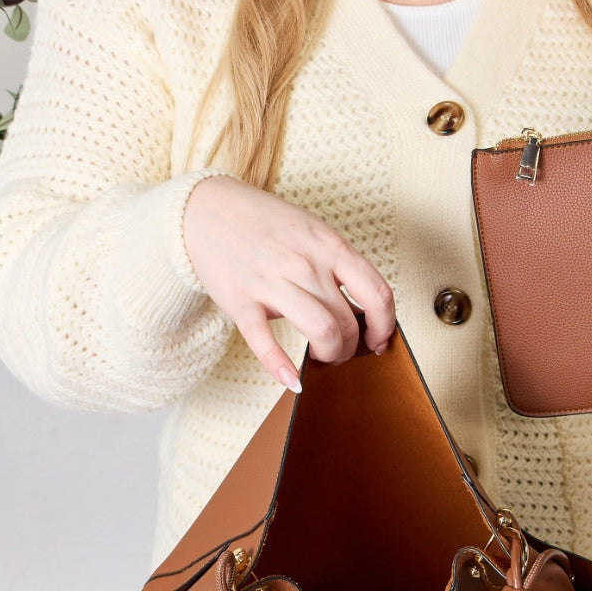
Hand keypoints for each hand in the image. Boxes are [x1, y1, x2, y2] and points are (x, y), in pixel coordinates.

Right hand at [183, 176, 395, 389]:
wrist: (206, 209)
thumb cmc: (265, 224)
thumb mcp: (312, 232)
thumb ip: (337, 265)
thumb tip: (363, 310)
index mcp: (329, 245)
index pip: (377, 293)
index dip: (385, 326)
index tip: (379, 340)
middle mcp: (305, 263)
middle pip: (349, 322)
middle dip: (351, 347)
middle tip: (341, 351)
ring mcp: (271, 281)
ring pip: (322, 332)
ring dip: (329, 355)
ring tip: (322, 356)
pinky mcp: (240, 301)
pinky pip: (266, 343)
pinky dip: (282, 368)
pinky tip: (293, 381)